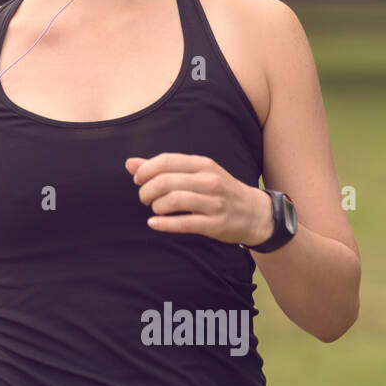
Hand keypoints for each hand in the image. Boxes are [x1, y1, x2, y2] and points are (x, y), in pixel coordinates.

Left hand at [125, 153, 270, 245]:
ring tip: (155, 209)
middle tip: (145, 198)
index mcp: (203, 164)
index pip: (166, 161)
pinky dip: (163, 224)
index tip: (138, 180)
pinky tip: (154, 223)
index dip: (145, 170)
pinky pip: (184, 223)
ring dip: (156, 206)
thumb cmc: (219, 190)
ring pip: (173, 201)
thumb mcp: (196, 173)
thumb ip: (163, 168)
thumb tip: (129, 164)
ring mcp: (214, 203)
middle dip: (147, 191)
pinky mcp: (216, 224)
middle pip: (166, 182)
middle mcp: (209, 181)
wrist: (255, 212)